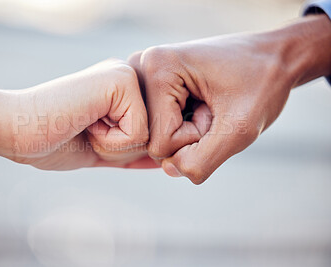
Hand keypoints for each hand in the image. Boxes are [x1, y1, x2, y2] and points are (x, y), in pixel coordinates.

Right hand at [0, 59, 156, 169]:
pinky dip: (110, 142)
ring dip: (113, 146)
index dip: (121, 150)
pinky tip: (85, 123)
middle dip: (119, 148)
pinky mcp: (120, 81)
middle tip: (85, 130)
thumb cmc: (51, 141)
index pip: (150, 135)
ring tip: (84, 125)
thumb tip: (161, 161)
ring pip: (149, 136)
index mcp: (123, 91)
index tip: (87, 133)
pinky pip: (138, 132)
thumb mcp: (102, 149)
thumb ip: (132, 152)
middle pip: (153, 136)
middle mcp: (128, 77)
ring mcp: (125, 75)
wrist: (14, 130)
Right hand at [130, 15, 330, 183]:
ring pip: (154, 134)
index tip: (216, 111)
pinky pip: (157, 124)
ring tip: (208, 104)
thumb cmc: (262, 83)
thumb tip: (169, 169)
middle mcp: (141, 66)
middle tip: (214, 109)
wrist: (274, 57)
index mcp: (156, 66)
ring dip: (185, 130)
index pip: (159, 143)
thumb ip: (203, 160)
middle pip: (152, 138)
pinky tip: (198, 103)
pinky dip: (180, 124)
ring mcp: (143, 74)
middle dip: (188, 135)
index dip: (195, 139)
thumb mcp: (241, 128)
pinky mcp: (151, 82)